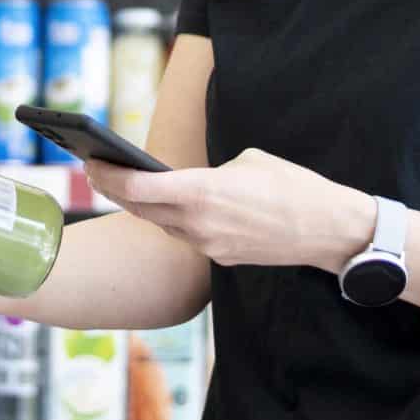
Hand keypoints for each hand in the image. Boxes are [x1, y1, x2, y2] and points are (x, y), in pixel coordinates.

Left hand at [83, 147, 374, 273]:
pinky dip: (175, 220)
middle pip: (140, 208)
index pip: (138, 186)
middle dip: (113, 188)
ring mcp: (208, 245)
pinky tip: (169, 206)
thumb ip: (211, 172)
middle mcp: (199, 223)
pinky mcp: (221, 259)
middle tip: (94, 169)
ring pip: (162, 224)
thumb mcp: (249, 161)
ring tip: (123, 185)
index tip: (91, 161)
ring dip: (141, 206)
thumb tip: (192, 183)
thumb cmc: (293, 186)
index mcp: (202, 191)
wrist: (329, 230)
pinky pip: (188, 236)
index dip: (109, 175)